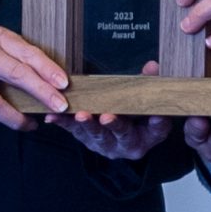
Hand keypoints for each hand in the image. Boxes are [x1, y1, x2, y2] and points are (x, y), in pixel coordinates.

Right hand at [0, 25, 67, 130]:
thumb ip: (18, 52)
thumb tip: (49, 74)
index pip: (28, 54)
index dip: (48, 69)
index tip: (64, 84)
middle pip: (16, 76)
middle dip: (42, 94)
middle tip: (60, 106)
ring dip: (16, 119)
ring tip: (29, 124)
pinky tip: (0, 123)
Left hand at [44, 61, 171, 159]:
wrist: (125, 134)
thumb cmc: (139, 117)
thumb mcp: (149, 103)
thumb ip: (150, 83)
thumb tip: (151, 66)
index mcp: (147, 137)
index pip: (156, 129)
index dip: (156, 123)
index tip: (156, 116)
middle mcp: (126, 145)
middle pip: (122, 134)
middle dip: (114, 125)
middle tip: (107, 117)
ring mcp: (105, 145)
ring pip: (96, 135)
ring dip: (87, 125)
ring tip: (81, 115)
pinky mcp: (87, 140)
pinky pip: (74, 131)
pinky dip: (64, 123)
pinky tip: (53, 117)